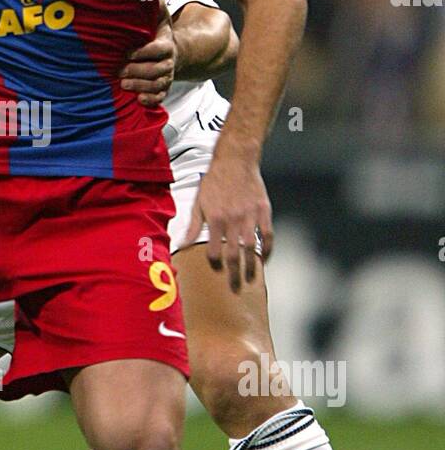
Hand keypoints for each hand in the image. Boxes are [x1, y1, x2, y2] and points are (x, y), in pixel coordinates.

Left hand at [119, 0, 175, 105]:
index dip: (143, 52)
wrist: (171, 53)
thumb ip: (155, 5)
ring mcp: (166, 77)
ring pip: (156, 85)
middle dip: (136, 71)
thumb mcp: (159, 16)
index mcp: (166, 44)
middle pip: (155, 70)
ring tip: (123, 84)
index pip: (157, 49)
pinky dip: (150, 100)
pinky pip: (160, 97)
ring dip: (139, 86)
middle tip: (118, 71)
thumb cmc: (158, 33)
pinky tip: (138, 99)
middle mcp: (168, 62)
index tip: (127, 53)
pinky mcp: (163, 89)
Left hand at [183, 150, 272, 289]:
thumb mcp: (198, 202)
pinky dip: (268, 249)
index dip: (215, 264)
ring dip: (251, 266)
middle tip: (234, 288)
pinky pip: (268, 235)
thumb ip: (193, 226)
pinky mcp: (264, 210)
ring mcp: (250, 216)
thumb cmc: (214, 181)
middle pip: (234, 254)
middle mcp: (232, 219)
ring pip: (252, 248)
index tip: (216, 270)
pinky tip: (265, 259)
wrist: (235, 160)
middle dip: (234, 274)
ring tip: (250, 279)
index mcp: (215, 219)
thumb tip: (181, 245)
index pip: (214, 250)